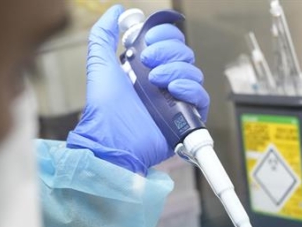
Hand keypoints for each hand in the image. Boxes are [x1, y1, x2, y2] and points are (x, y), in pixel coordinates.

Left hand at [67, 5, 209, 174]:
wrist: (112, 139)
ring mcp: (176, 100)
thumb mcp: (99, 64)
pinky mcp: (186, 119)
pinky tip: (173, 90)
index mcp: (147, 68)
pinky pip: (201, 96)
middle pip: (184, 55)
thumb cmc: (105, 108)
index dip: (165, 36)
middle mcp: (164, 83)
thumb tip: (114, 11)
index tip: (149, 40)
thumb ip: (103, 35)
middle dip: (168, 52)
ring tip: (155, 81)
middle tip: (148, 61)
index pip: (170, 43)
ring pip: (193, 73)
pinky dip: (190, 89)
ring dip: (176, 70)